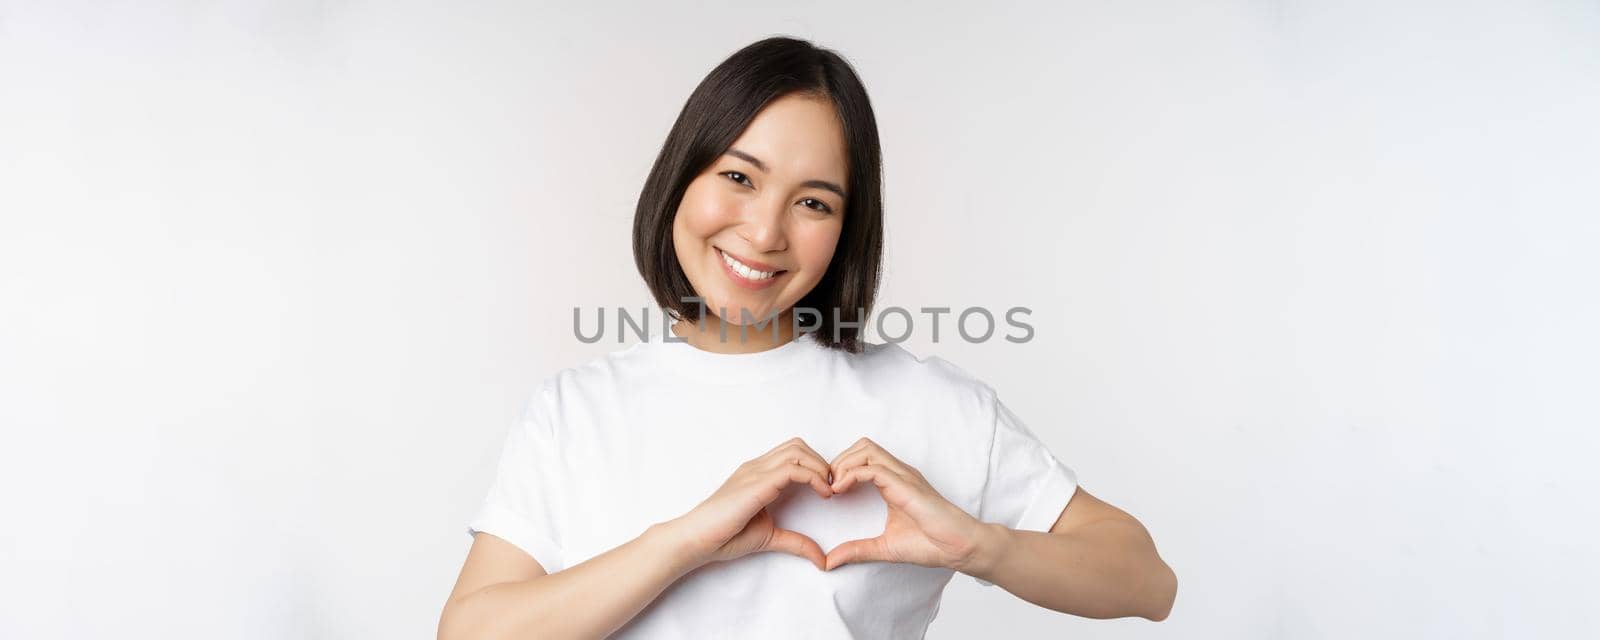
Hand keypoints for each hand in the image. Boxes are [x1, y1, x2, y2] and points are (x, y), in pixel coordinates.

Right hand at [666, 437, 836, 570]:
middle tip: (833, 486)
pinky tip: (823, 494)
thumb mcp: (770, 538)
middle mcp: (756, 467)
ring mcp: (755, 472)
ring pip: (798, 451)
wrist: (696, 539)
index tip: (829, 489)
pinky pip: (792, 469)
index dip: (816, 465)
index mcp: (757, 474)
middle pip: (798, 446)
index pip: (792, 453)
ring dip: (820, 467)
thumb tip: (822, 559)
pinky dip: (814, 478)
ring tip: (829, 490)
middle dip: (821, 462)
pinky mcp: (756, 484)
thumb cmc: (724, 536)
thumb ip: (796, 543)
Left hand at [824, 437, 985, 571]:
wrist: (959, 548)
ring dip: (843, 464)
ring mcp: (904, 476)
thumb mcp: (884, 548)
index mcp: (894, 482)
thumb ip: (857, 550)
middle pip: (862, 446)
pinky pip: (873, 468)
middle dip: (839, 461)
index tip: (829, 491)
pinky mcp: (906, 485)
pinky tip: (841, 491)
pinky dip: (851, 475)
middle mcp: (898, 473)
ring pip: (866, 449)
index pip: (862, 458)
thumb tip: (829, 562)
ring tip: (833, 488)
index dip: (841, 468)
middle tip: (827, 486)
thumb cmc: (931, 544)